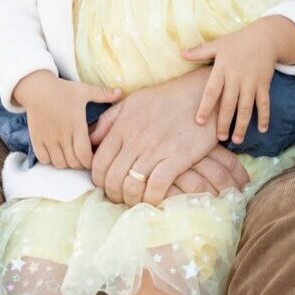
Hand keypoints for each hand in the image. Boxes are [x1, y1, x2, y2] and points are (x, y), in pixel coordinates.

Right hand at [13, 72, 102, 171]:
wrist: (37, 88)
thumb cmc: (63, 89)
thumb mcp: (85, 90)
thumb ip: (103, 94)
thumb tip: (121, 91)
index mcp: (76, 125)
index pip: (85, 155)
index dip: (91, 162)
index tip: (94, 157)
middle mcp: (62, 134)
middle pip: (73, 163)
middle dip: (81, 164)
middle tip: (84, 158)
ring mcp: (48, 138)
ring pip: (59, 163)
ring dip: (67, 163)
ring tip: (71, 155)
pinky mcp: (36, 139)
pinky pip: (44, 159)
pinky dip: (51, 160)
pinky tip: (56, 152)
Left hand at [88, 71, 246, 205]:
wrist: (202, 94)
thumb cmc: (167, 98)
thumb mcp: (133, 101)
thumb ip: (109, 120)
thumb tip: (91, 140)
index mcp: (123, 126)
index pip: (98, 162)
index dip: (98, 180)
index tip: (106, 185)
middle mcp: (136, 139)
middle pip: (112, 178)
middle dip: (112, 194)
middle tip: (121, 197)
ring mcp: (156, 149)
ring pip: (131, 185)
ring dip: (130, 199)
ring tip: (136, 200)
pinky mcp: (177, 157)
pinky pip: (156, 186)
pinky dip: (151, 198)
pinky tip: (153, 199)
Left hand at [183, 16, 294, 144]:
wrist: (266, 36)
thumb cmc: (238, 41)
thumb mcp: (218, 44)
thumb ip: (200, 52)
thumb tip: (181, 53)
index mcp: (222, 68)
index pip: (212, 91)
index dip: (206, 107)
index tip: (199, 122)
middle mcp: (237, 77)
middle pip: (229, 103)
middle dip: (224, 122)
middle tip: (220, 138)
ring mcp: (251, 81)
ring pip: (246, 107)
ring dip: (242, 124)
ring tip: (236, 140)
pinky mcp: (264, 83)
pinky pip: (264, 103)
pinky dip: (264, 116)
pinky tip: (262, 130)